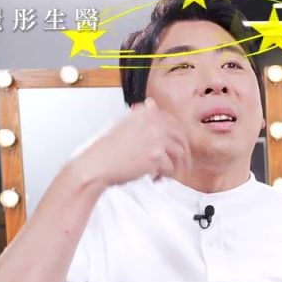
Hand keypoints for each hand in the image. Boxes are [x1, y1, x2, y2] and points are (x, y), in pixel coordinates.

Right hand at [71, 97, 190, 187]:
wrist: (97, 165)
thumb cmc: (107, 149)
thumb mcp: (125, 123)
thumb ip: (142, 115)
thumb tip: (152, 103)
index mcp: (146, 112)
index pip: (174, 122)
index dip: (178, 137)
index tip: (178, 146)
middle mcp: (153, 122)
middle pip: (181, 137)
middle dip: (183, 153)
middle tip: (181, 164)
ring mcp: (156, 138)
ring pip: (180, 153)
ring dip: (175, 165)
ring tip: (166, 173)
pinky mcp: (156, 156)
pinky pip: (170, 168)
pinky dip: (165, 176)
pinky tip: (155, 178)